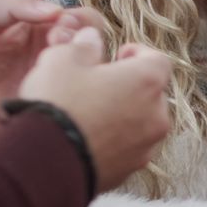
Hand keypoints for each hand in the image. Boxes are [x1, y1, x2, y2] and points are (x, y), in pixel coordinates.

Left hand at [0, 0, 106, 141]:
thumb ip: (14, 3)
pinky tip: (60, 91)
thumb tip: (56, 10)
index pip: (82, 19)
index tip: (56, 28)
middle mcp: (59, 55)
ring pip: (96, 72)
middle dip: (83, 40)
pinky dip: (81, 94)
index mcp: (44, 30)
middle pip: (96, 44)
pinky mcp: (58, 108)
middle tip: (57, 46)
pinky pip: (83, 102)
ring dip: (84, 65)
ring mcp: (62, 84)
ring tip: (57, 68)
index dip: (77, 20)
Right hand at [19, 29, 172, 191]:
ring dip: (127, 114)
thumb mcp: (62, 59)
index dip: (139, 53)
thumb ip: (83, 45)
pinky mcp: (133, 169)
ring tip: (94, 113)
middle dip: (132, 86)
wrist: (47, 163)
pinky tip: (91, 137)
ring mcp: (147, 146)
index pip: (159, 60)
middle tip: (102, 85)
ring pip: (144, 122)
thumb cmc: (58, 104)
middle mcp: (157, 115)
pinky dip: (118, 140)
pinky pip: (131, 147)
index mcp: (146, 82)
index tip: (119, 55)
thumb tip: (92, 38)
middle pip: (154, 93)